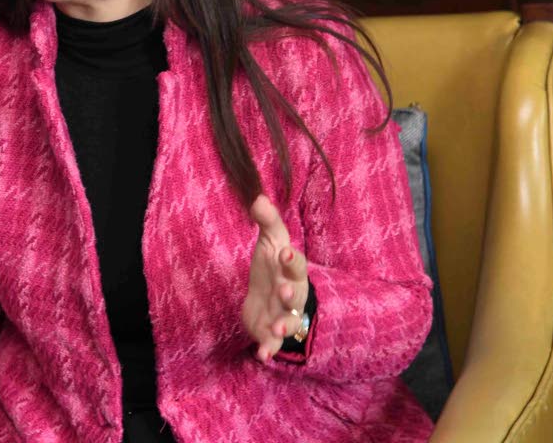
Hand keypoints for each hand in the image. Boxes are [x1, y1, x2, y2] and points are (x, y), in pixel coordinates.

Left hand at [241, 194, 309, 362]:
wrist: (267, 296)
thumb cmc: (272, 266)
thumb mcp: (270, 241)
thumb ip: (266, 220)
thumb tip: (256, 197)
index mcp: (290, 270)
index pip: (295, 264)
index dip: (290, 260)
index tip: (283, 253)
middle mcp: (291, 294)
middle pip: (295, 295)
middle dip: (291, 294)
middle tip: (285, 292)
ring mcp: (283, 315)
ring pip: (289, 322)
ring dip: (285, 326)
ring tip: (279, 329)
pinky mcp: (271, 333)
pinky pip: (273, 344)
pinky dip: (269, 350)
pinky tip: (262, 356)